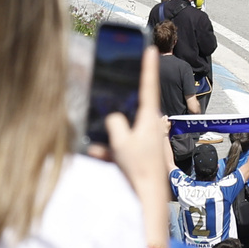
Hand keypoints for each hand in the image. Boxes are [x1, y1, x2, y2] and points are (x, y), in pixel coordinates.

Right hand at [101, 46, 173, 210]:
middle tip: (111, 97)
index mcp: (148, 118)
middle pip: (132, 109)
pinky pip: (123, 146)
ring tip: (99, 147)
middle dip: (119, 108)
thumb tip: (112, 118)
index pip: (149, 85)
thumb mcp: (120, 142)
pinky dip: (111, 151)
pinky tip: (98, 157)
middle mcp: (150, 126)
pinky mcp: (141, 153)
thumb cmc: (138, 168)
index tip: (150, 49)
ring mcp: (146, 140)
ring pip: (124, 130)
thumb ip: (114, 124)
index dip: (148, 66)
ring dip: (111, 137)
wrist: (148, 198)